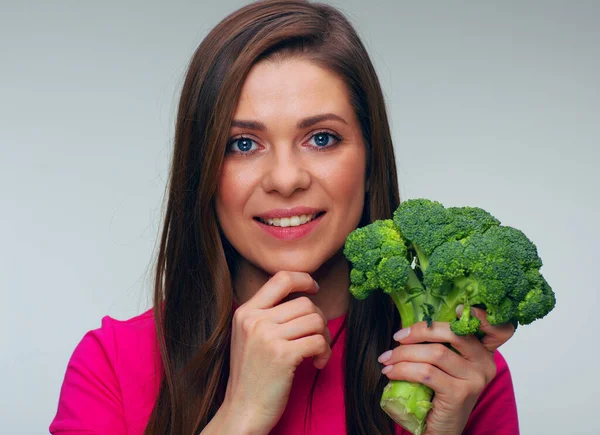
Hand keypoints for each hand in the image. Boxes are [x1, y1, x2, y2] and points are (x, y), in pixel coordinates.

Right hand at [222, 271, 331, 434]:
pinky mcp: (283, 355)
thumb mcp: (248, 337)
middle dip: (319, 320)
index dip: (304, 279)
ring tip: (317, 353)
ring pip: (315, 320)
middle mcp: (254, 320)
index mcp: (246, 312)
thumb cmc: (252, 376)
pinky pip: (318, 341)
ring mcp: (268, 337)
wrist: (243, 410)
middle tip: (317, 339)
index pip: (281, 278)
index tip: (315, 288)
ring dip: (324, 338)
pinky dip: (324, 352)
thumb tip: (302, 297)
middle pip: (305, 303)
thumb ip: (266, 315)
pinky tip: (317, 364)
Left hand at [379, 309, 514, 434]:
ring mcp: (474, 380)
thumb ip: (440, 344)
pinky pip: (426, 373)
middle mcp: (485, 364)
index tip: (458, 308)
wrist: (441, 429)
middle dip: (420, 331)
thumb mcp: (445, 366)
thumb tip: (409, 323)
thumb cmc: (439, 394)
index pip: (496, 329)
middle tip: (397, 337)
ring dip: (403, 354)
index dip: (481, 315)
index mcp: (484, 352)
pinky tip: (390, 372)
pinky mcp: (460, 394)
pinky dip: (402, 369)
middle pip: (453, 333)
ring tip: (386, 359)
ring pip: (434, 353)